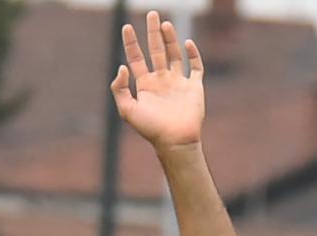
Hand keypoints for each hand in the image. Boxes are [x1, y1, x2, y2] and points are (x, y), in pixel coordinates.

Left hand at [110, 11, 204, 150]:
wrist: (175, 141)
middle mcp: (161, 81)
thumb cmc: (150, 129)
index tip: (126, 27)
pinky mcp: (194, 86)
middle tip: (151, 14)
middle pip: (156, 50)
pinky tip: (187, 43)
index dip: (131, 43)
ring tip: (165, 23)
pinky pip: (196, 67)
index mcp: (145, 85)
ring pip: (174, 55)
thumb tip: (121, 66)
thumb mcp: (127, 110)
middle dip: (152, 33)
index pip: (136, 58)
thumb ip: (120, 89)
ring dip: (170, 39)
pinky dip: (193, 54)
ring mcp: (178, 82)